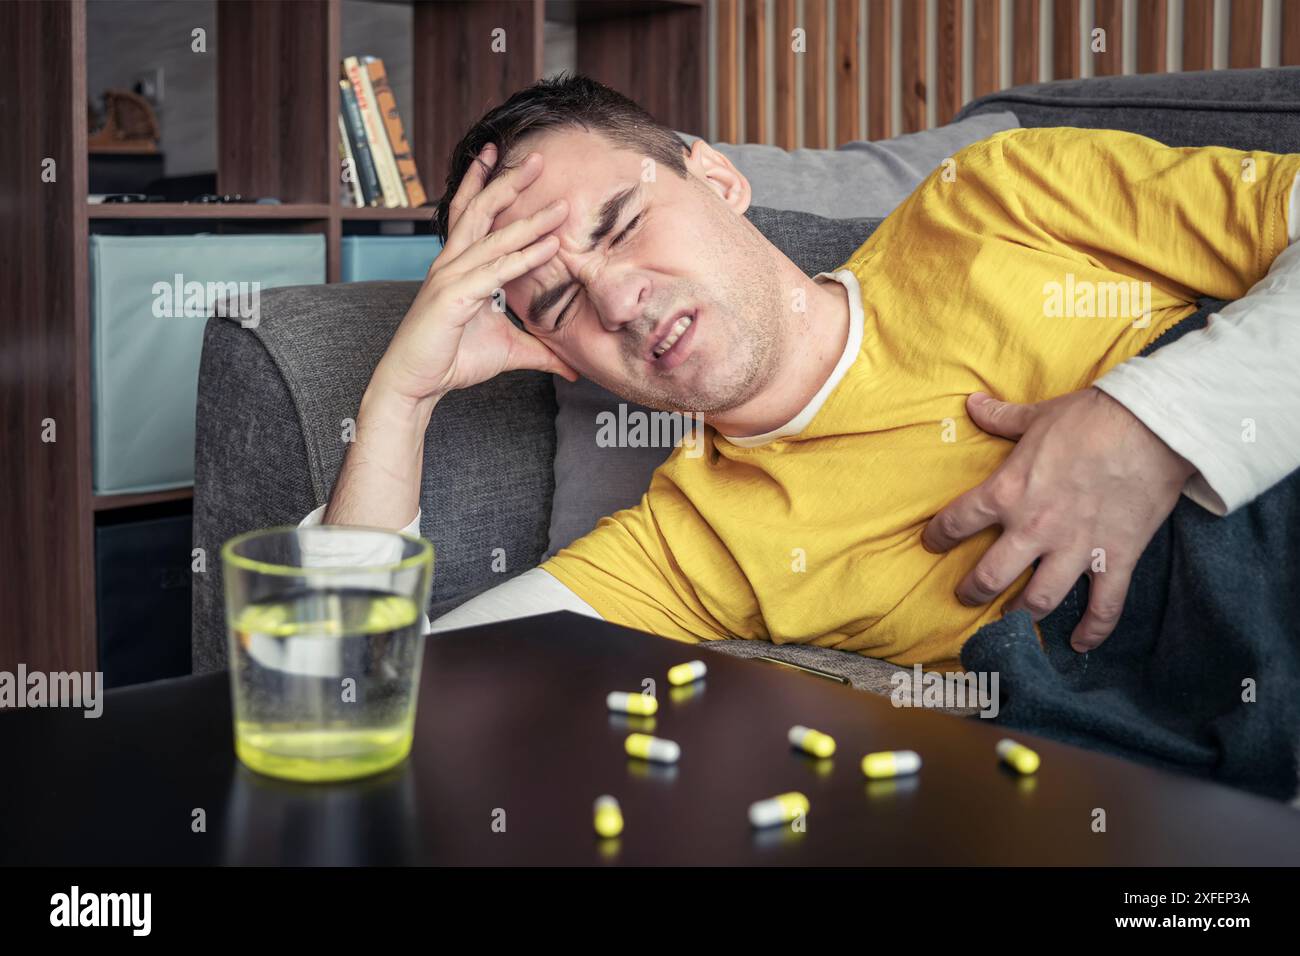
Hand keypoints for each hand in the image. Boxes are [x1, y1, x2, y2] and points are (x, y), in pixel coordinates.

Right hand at [372, 143, 576, 404]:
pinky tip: (549, 246)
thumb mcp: (507, 351)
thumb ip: (540, 351)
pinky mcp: (453, 298)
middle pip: (480, 211)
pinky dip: (524, 257)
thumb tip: (572, 367)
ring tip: (559, 203)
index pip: (471, 214)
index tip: (504, 158)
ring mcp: (450, 278)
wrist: (415, 385)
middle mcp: (451, 264)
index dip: (486, 184)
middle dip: (509, 182)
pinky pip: (495, 272)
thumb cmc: (452, 361)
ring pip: (493, 238)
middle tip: (538, 157)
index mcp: (458, 266)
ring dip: (529, 218)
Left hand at [922, 388, 1195, 651]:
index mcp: (1008, 493)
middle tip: (966, 595)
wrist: (1153, 426)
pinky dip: (1093, 632)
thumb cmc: (1091, 418)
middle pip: (989, 577)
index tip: (931, 543)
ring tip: (1011, 620)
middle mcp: (1034, 529)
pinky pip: (1103, 608)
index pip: (956, 522)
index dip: (938, 536)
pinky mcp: (1115, 559)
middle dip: (972, 591)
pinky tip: (1078, 644)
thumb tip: (973, 403)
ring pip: (1038, 601)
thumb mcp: (1037, 415)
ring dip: (1021, 616)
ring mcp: (1075, 549)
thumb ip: (1001, 417)